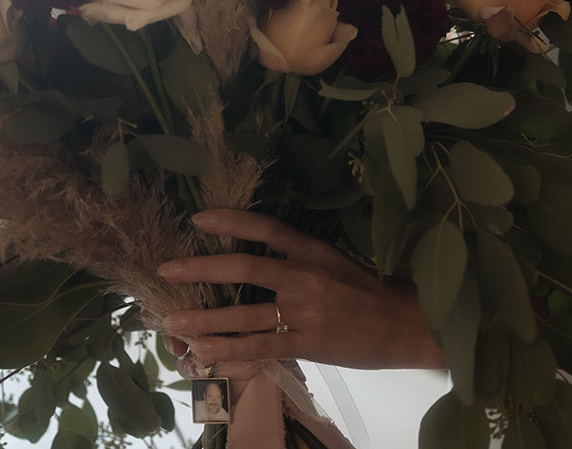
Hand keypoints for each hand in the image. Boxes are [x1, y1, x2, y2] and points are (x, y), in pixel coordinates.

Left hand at [157, 208, 445, 370]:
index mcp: (313, 249)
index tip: (198, 218)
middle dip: (202, 268)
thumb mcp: (335, 261)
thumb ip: (298, 259)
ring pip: (244, 314)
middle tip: (167, 269)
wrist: (405, 324)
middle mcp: (305, 275)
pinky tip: (203, 352)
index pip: (267, 228)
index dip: (231, 220)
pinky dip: (229, 349)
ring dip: (204, 318)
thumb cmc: (368, 292)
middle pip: (245, 268)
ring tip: (172, 320)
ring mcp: (305, 311)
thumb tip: (255, 256)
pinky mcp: (308, 342)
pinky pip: (260, 346)